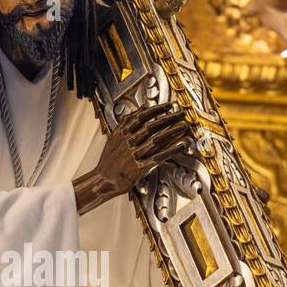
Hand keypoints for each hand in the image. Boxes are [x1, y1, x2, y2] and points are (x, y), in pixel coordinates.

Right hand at [73, 103, 193, 214]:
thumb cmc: (109, 161)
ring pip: (156, 140)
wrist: (103, 181)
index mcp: (122, 133)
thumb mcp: (114, 137)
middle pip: (151, 126)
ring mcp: (134, 154)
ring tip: (183, 126)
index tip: (168, 106)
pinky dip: (171, 150)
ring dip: (172, 132)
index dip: (156, 110)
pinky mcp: (139, 167)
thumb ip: (127, 122)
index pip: (141, 117)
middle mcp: (128, 142)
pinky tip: (181, 146)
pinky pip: (158, 157)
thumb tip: (142, 108)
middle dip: (168, 118)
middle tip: (180, 113)